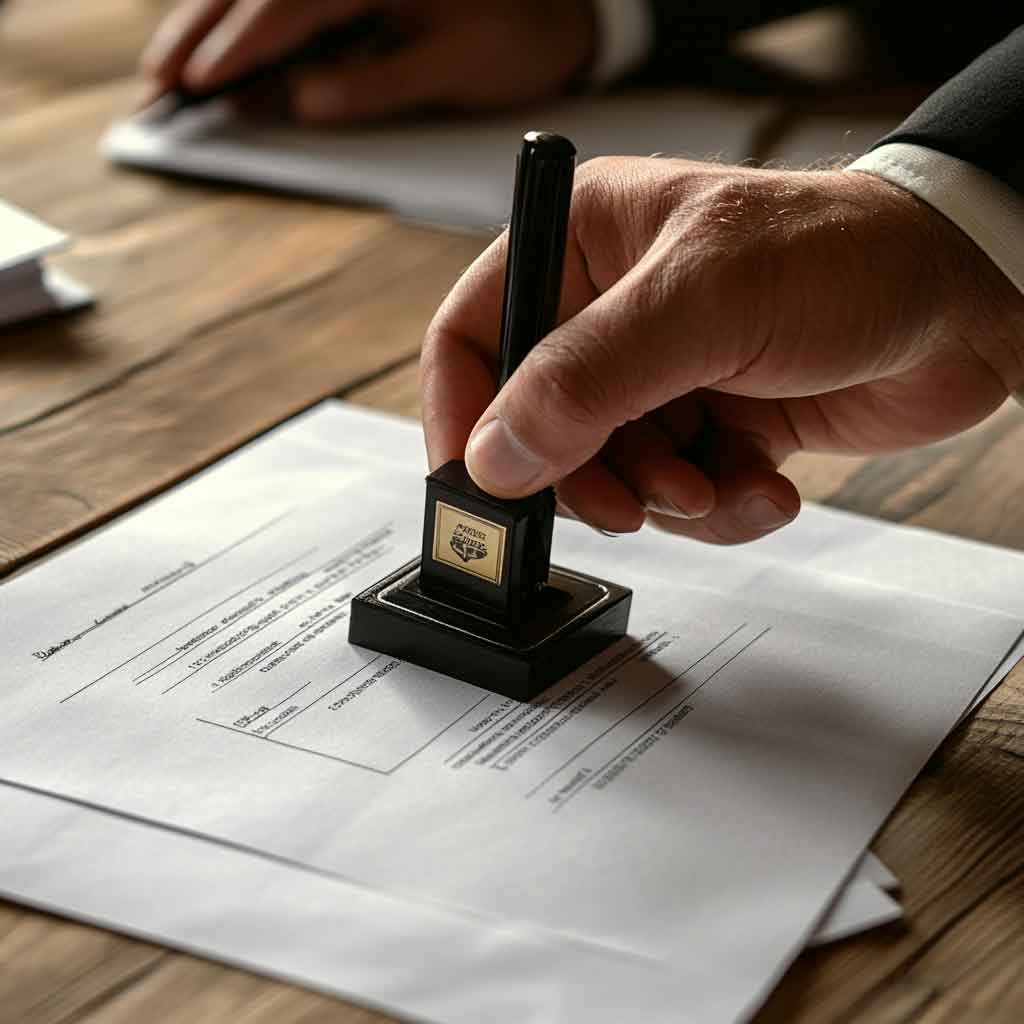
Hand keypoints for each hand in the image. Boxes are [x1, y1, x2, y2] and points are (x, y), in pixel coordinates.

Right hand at [140, 0, 595, 122]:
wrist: (568, 2)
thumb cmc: (520, 34)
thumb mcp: (453, 69)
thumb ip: (374, 84)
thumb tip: (301, 102)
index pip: (286, 8)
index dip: (235, 50)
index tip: (196, 88)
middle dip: (201, 31)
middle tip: (161, 84)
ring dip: (212, 20)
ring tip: (173, 66)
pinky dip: (248, 15)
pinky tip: (222, 38)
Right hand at [421, 158, 1023, 542]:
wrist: (968, 301)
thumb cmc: (845, 255)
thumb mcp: (701, 302)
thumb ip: (587, 378)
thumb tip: (497, 453)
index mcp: (583, 244)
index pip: (475, 333)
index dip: (461, 414)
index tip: (475, 487)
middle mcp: (611, 312)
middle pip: (537, 423)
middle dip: (585, 476)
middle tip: (629, 499)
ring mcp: (660, 374)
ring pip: (607, 473)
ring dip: (659, 499)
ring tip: (711, 482)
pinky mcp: (709, 425)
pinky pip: (673, 495)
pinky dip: (713, 509)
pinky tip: (762, 486)